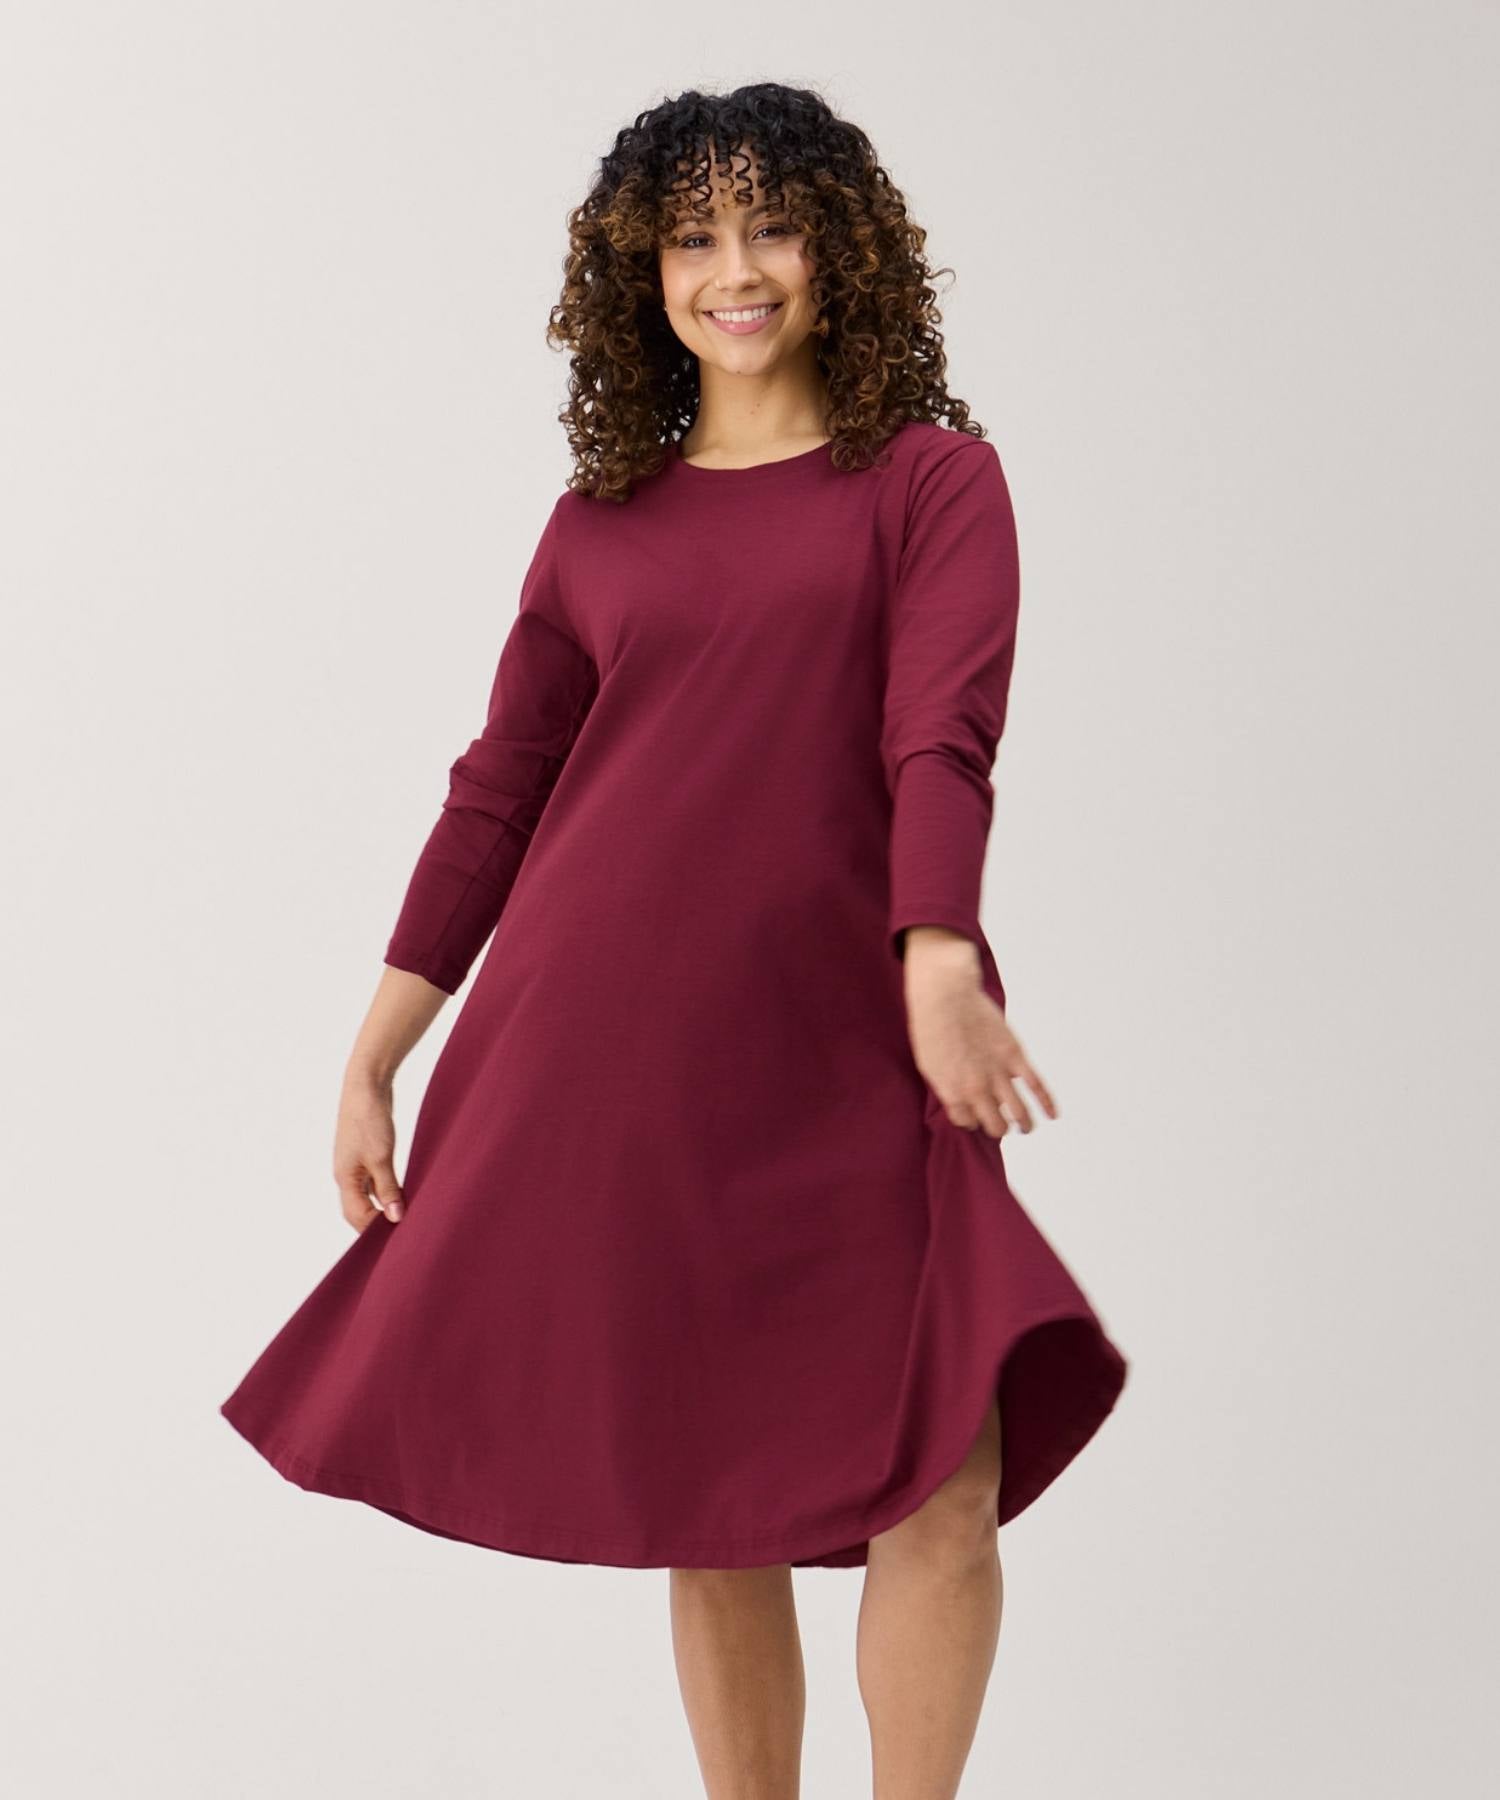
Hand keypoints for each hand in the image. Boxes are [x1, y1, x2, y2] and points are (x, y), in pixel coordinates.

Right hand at [333, 1073, 405, 1228]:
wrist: (366, 1085)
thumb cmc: (369, 1120)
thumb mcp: (381, 1157)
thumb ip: (388, 1189)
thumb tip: (395, 1218)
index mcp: (345, 1178)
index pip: (356, 1217)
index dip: (375, 1230)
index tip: (399, 1235)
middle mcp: (347, 1175)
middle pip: (359, 1210)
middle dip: (378, 1223)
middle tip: (404, 1230)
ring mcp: (355, 1164)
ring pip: (368, 1196)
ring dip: (384, 1206)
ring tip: (407, 1215)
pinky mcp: (366, 1154)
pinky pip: (374, 1181)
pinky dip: (387, 1190)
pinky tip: (404, 1192)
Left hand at [902, 928, 1057, 1138]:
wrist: (945, 996)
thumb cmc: (931, 1027)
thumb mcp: (928, 1065)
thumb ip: (946, 1087)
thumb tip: (962, 1100)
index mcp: (952, 1092)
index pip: (967, 1123)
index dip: (971, 1121)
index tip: (973, 1116)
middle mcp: (976, 1089)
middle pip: (995, 1125)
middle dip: (998, 1128)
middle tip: (1000, 1125)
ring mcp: (997, 1073)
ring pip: (1018, 1112)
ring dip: (1024, 1124)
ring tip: (1026, 1128)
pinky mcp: (1014, 1055)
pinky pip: (1036, 1085)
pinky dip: (1047, 1103)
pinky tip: (1053, 1114)